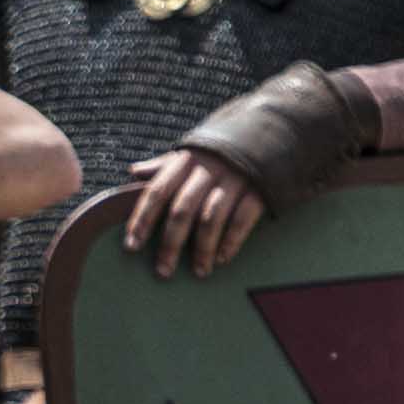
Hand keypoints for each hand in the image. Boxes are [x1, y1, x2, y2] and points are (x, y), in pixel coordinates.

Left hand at [122, 149, 266, 275]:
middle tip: (163, 272)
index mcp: (185, 160)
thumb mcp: (193, 152)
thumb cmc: (222, 150)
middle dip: (171, 243)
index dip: (142, 219)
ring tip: (199, 272)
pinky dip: (231, 241)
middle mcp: (207, 169)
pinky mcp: (259, 188)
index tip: (131, 247)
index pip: (157, 191)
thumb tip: (132, 172)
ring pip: (211, 218)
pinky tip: (222, 258)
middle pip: (182, 210)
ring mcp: (235, 179)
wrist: (272, 130)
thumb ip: (164, 165)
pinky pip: (242, 219)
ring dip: (203, 249)